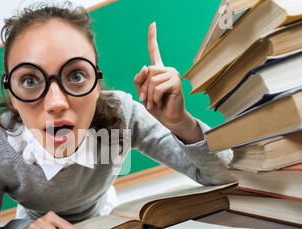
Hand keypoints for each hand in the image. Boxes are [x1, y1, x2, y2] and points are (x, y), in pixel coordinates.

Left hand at [133, 22, 202, 143]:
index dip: (152, 38)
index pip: (154, 52)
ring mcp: (173, 74)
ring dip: (149, 95)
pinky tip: (160, 103)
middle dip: (144, 88)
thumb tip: (145, 66)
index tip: (153, 24)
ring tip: (154, 103)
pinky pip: (158, 87)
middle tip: (148, 99)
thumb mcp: (142, 93)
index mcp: (158, 70)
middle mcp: (166, 70)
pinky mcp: (176, 82)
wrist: (169, 118)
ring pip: (152, 80)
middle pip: (147, 71)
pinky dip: (155, 98)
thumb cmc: (156, 106)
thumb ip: (139, 80)